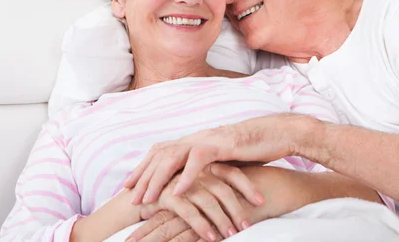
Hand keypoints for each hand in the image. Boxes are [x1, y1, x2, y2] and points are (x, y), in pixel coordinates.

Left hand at [124, 114, 316, 201]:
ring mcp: (209, 139)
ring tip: (147, 198)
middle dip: (143, 174)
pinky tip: (178, 192)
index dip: (144, 167)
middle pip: (161, 153)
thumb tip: (194, 182)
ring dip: (158, 178)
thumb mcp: (225, 159)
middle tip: (130, 195)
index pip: (162, 151)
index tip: (130, 185)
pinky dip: (187, 176)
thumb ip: (208, 167)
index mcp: (197, 141)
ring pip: (174, 156)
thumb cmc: (255, 149)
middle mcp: (198, 137)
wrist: (279, 133)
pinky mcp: (223, 145)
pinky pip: (199, 160)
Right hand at [138, 164, 260, 240]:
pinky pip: (189, 211)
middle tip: (248, 226)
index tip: (263, 203)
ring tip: (234, 235)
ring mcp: (180, 180)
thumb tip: (239, 202)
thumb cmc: (169, 196)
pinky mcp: (166, 194)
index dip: (248, 187)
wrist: (135, 199)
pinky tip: (211, 239)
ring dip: (223, 219)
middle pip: (223, 187)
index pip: (232, 172)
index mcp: (204, 165)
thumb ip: (214, 189)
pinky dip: (202, 225)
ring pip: (209, 200)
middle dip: (238, 208)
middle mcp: (194, 171)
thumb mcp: (195, 190)